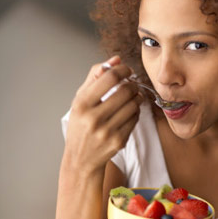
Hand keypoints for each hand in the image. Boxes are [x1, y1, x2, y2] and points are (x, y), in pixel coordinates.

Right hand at [61, 55, 142, 176]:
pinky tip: (130, 110)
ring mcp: (107, 131)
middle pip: (125, 90)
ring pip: (133, 104)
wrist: (81, 158)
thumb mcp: (80, 100)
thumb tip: (115, 59)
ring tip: (133, 96)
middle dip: (133, 83)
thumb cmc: (80, 126)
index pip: (109, 77)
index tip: (127, 70)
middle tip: (132, 83)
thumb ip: (95, 77)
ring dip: (137, 96)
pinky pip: (135, 118)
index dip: (123, 69)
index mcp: (82, 104)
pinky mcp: (119, 141)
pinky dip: (136, 111)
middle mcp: (93, 118)